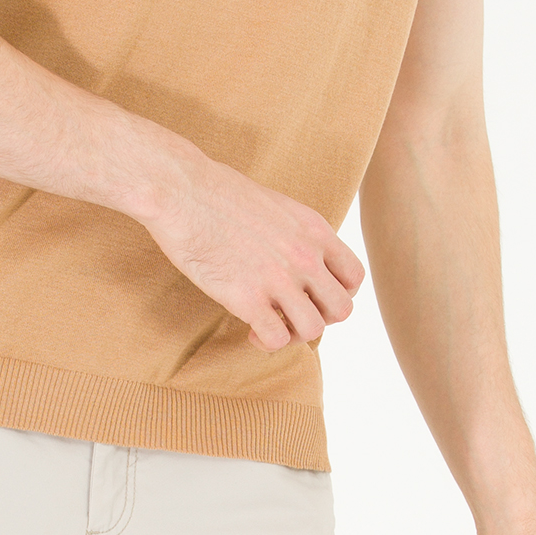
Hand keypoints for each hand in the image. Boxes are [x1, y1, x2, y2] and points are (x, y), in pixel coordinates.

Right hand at [142, 150, 364, 351]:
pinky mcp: (248, 297)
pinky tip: (250, 329)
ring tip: (270, 324)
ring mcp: (279, 278)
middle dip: (320, 318)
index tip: (312, 296)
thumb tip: (293, 255)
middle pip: (342, 309)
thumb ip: (295, 234)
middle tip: (292, 313)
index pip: (354, 276)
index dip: (337, 293)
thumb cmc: (217, 192)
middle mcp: (305, 256)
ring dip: (293, 334)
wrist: (181, 191)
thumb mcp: (276, 206)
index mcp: (314, 231)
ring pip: (314, 329)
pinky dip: (266, 342)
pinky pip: (277, 339)